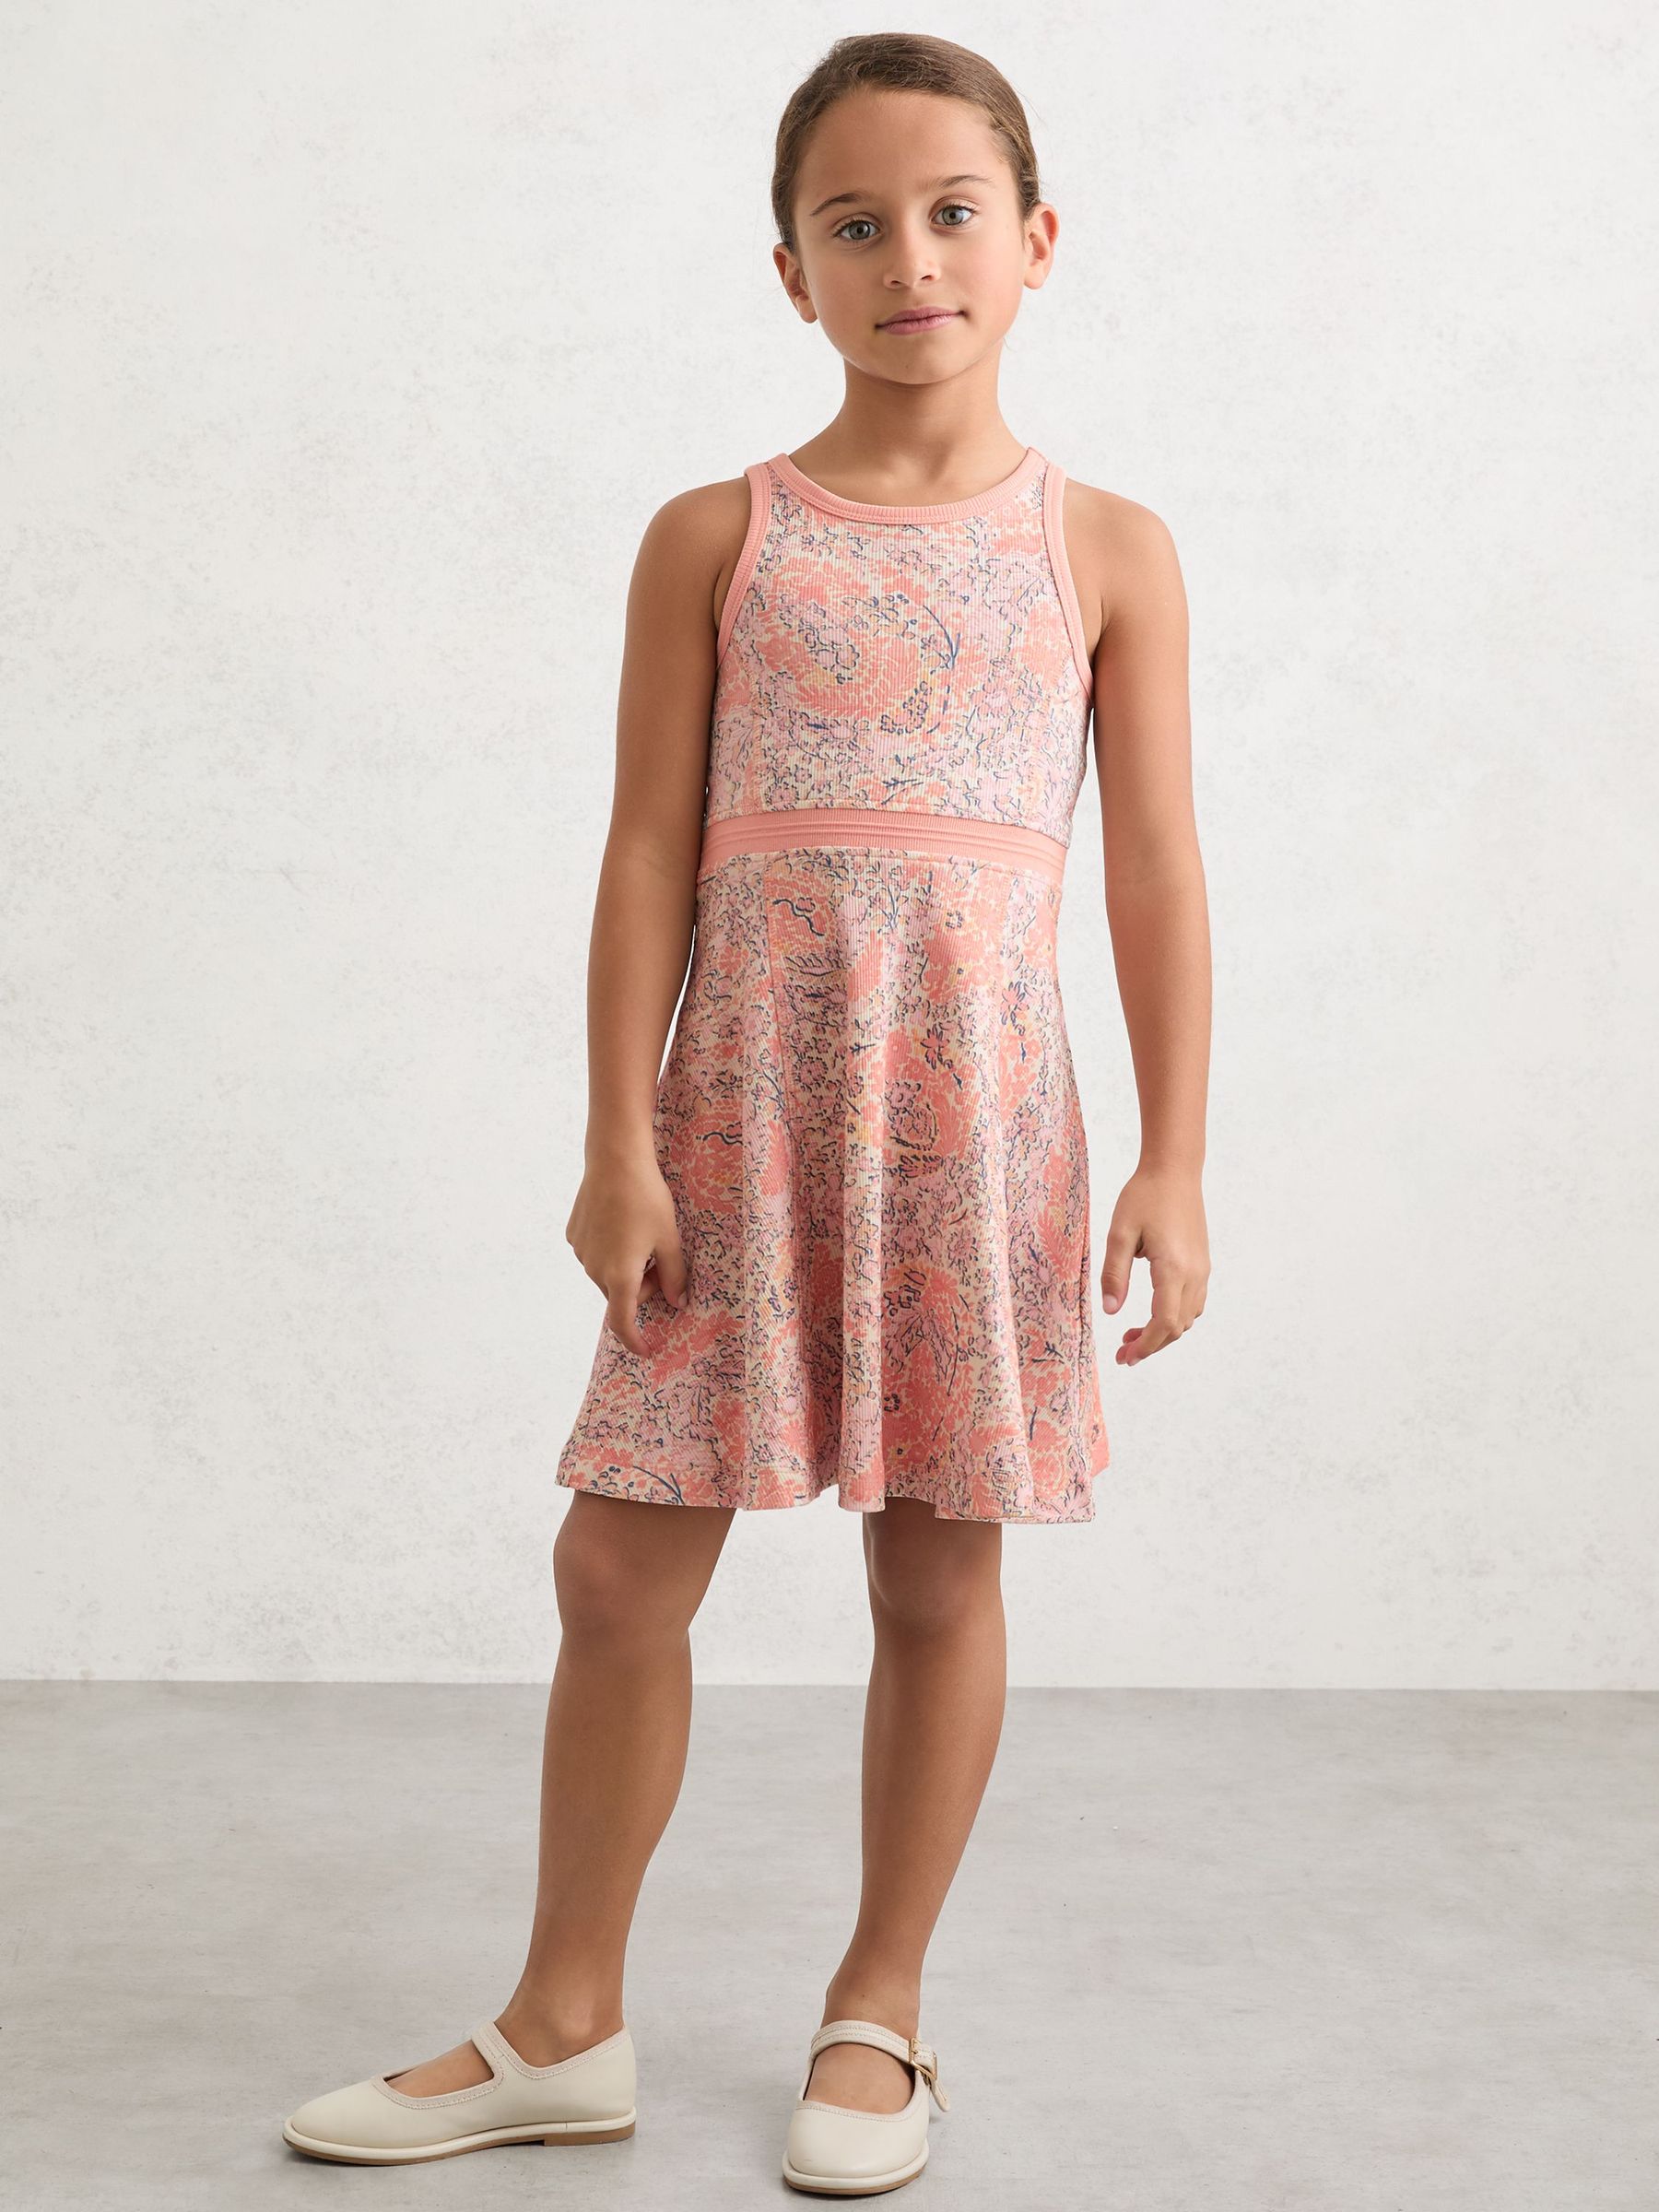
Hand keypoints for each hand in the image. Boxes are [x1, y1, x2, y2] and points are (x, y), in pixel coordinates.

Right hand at [564, 1151, 687, 1356]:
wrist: (615, 1160)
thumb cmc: (648, 1199)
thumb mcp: (670, 1239)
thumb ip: (675, 1276)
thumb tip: (678, 1303)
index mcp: (620, 1275)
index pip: (623, 1323)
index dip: (635, 1341)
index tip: (647, 1350)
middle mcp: (594, 1269)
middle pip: (620, 1296)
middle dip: (642, 1288)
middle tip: (660, 1259)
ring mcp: (581, 1252)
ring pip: (607, 1275)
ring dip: (626, 1268)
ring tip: (640, 1234)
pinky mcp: (573, 1235)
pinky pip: (595, 1255)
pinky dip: (610, 1250)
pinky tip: (620, 1222)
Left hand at [1099, 1164, 1208, 1365]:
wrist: (1175, 1171)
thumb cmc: (1144, 1197)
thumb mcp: (1119, 1233)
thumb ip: (1114, 1274)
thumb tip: (1111, 1310)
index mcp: (1174, 1269)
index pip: (1164, 1323)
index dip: (1145, 1345)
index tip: (1124, 1357)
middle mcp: (1194, 1274)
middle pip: (1177, 1327)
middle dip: (1151, 1345)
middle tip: (1121, 1353)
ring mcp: (1202, 1270)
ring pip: (1187, 1318)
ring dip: (1163, 1333)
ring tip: (1131, 1335)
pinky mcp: (1202, 1263)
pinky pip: (1193, 1303)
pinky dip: (1174, 1317)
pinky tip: (1152, 1313)